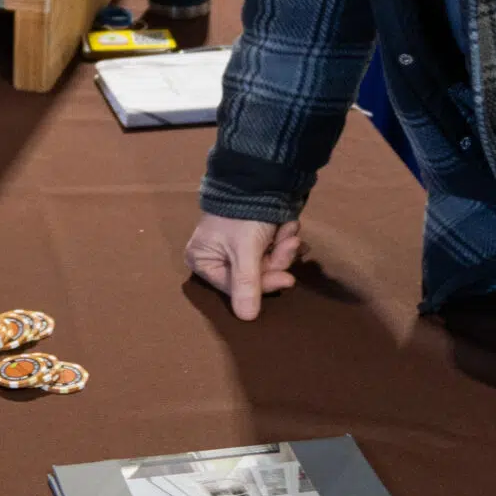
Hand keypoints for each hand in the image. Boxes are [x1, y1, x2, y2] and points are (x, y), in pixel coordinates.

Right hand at [186, 214, 302, 320]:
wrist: (258, 175)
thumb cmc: (242, 216)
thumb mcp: (245, 250)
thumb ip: (246, 284)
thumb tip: (247, 319)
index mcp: (202, 260)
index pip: (234, 287)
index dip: (263, 284)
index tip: (288, 278)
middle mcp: (216, 257)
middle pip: (252, 276)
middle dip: (276, 259)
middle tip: (292, 243)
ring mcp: (235, 248)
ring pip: (264, 263)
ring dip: (282, 248)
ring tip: (291, 230)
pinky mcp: (251, 238)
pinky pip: (269, 251)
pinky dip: (282, 240)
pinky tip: (290, 228)